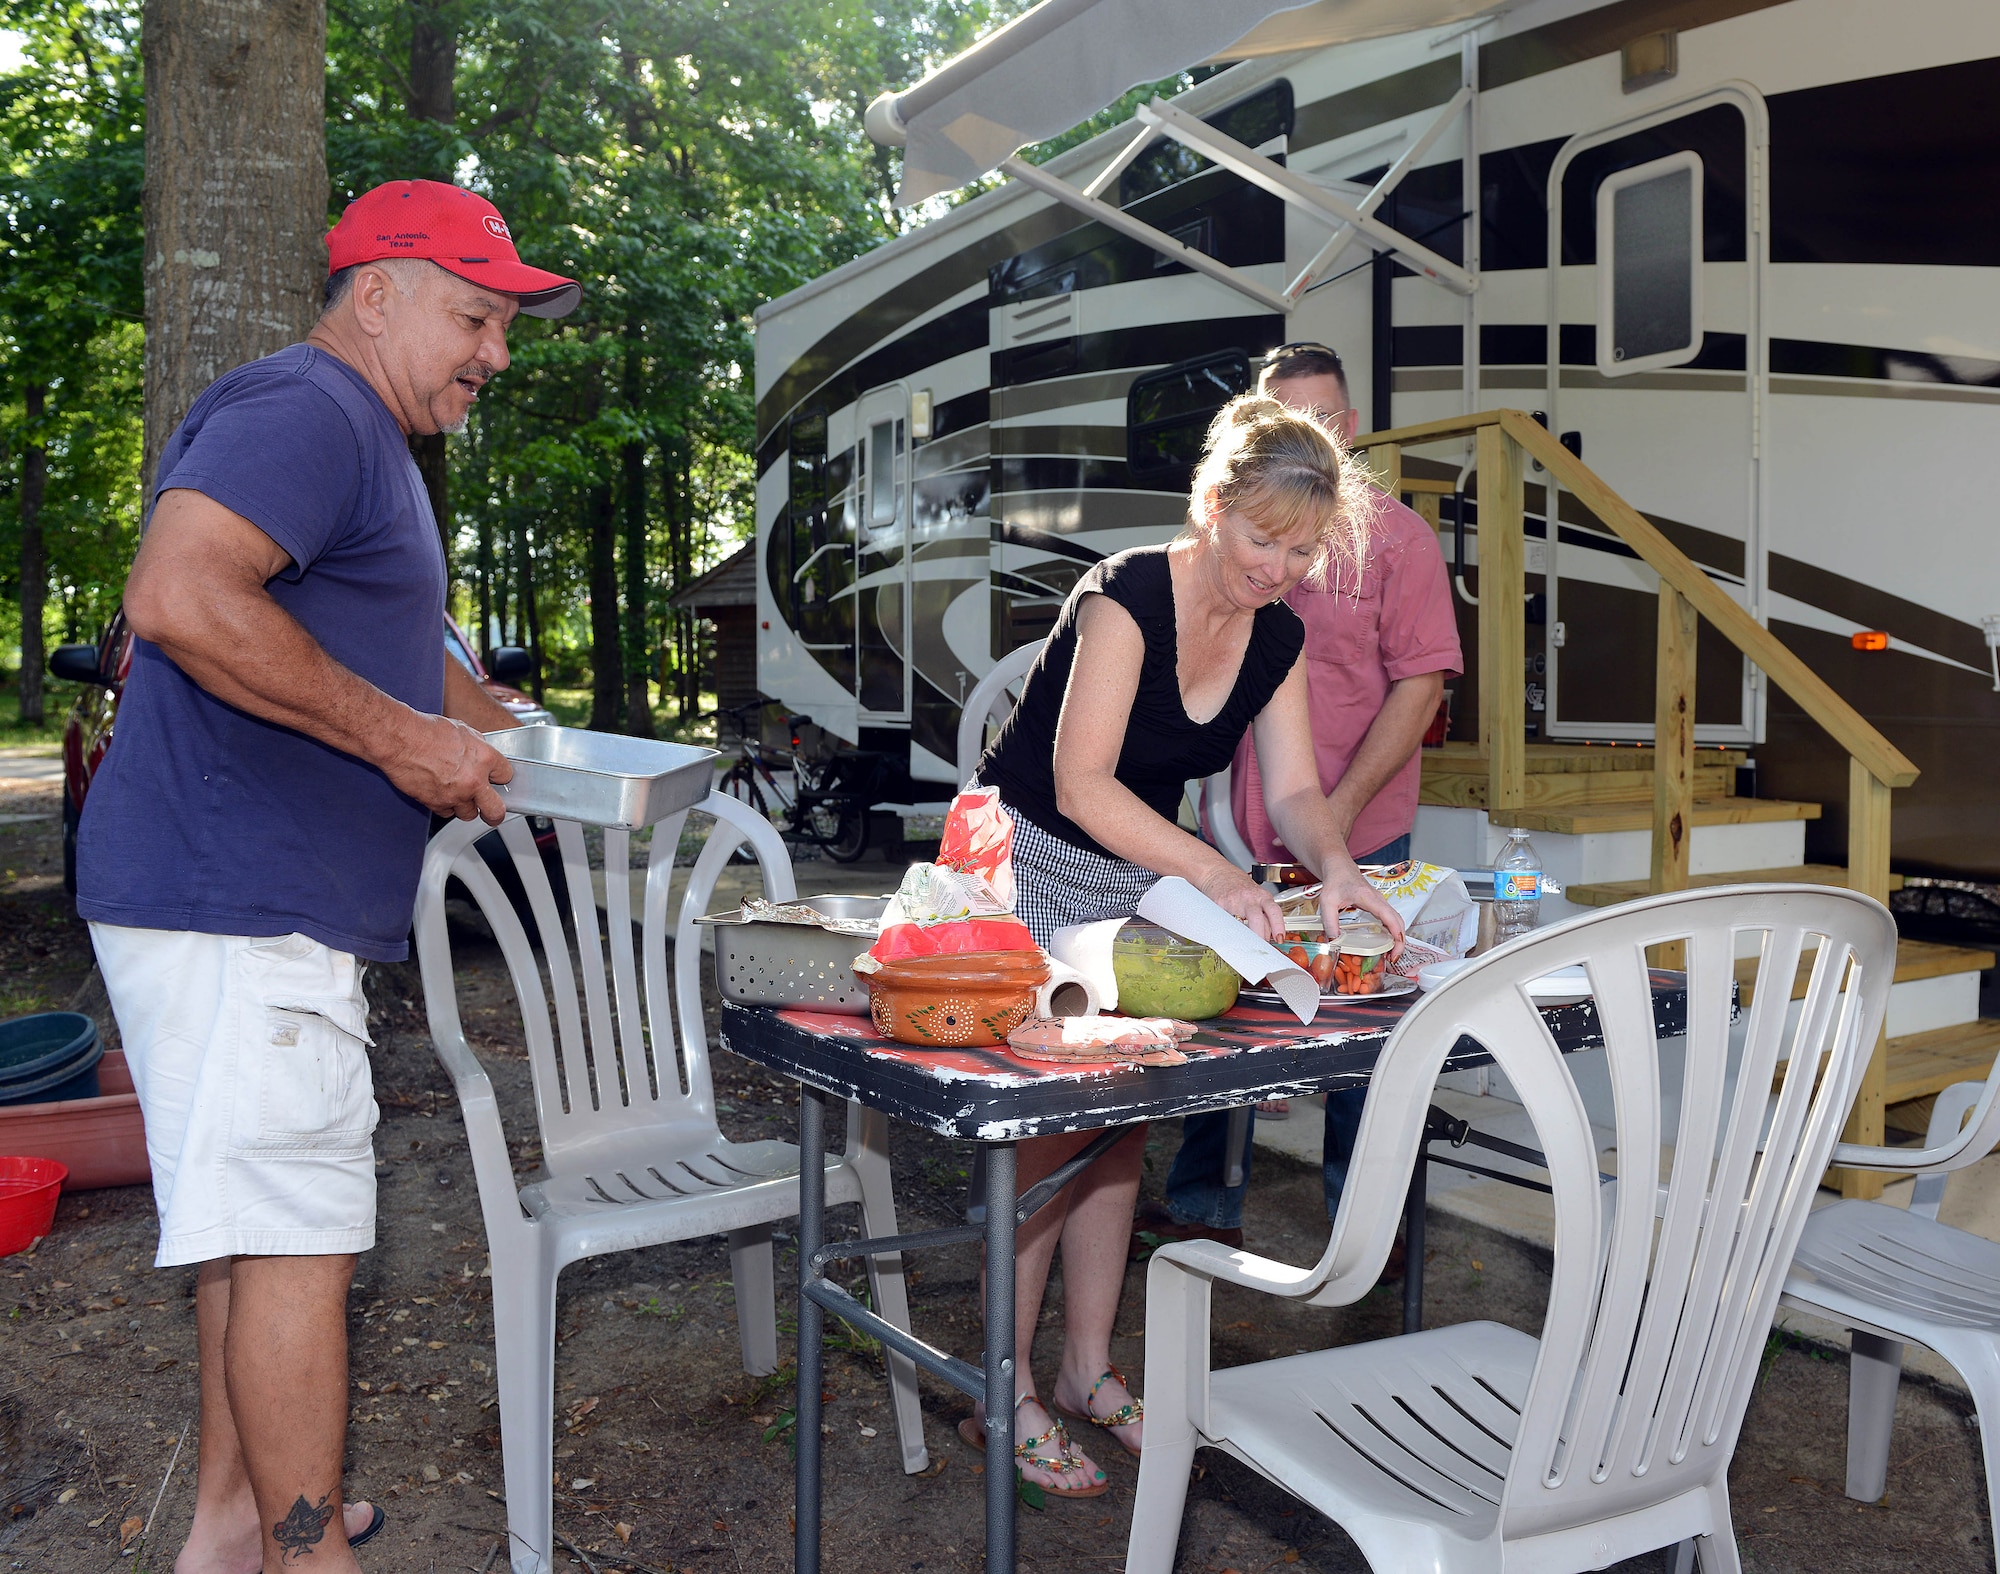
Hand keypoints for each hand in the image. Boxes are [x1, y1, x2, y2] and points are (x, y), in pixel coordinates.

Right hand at [382, 710, 513, 823]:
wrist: (400, 740)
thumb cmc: (426, 731)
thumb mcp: (463, 730)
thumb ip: (478, 747)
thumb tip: (483, 756)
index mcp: (485, 758)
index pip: (506, 776)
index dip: (500, 777)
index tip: (496, 778)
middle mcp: (473, 780)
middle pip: (496, 810)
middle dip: (495, 813)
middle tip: (493, 811)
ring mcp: (455, 795)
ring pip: (469, 814)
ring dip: (466, 807)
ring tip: (459, 796)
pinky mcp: (436, 803)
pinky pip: (446, 812)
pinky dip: (445, 806)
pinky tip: (441, 793)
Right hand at [1196, 864, 1285, 944]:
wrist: (1217, 872)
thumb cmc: (1238, 885)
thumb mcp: (1256, 895)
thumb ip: (1263, 912)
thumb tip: (1269, 935)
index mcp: (1262, 896)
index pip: (1274, 912)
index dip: (1278, 927)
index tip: (1279, 938)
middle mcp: (1249, 898)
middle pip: (1258, 921)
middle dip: (1260, 937)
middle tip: (1261, 946)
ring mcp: (1233, 902)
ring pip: (1242, 925)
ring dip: (1245, 937)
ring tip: (1245, 942)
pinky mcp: (1219, 906)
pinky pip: (1226, 923)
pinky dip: (1229, 931)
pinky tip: (1230, 932)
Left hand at [1317, 864, 1405, 957]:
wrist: (1339, 867)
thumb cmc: (1335, 880)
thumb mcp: (1327, 901)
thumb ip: (1329, 920)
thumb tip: (1334, 939)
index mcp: (1370, 899)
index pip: (1390, 919)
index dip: (1397, 936)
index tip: (1394, 951)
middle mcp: (1379, 901)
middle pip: (1399, 922)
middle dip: (1400, 941)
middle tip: (1392, 958)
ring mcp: (1380, 903)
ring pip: (1397, 921)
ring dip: (1397, 938)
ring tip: (1389, 954)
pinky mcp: (1378, 906)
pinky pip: (1390, 920)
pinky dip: (1392, 932)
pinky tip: (1385, 943)